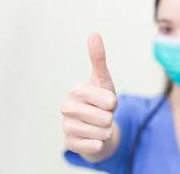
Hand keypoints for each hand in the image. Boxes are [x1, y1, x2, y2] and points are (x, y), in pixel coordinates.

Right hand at [61, 33, 116, 154]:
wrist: (95, 124)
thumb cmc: (100, 100)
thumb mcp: (103, 80)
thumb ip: (98, 59)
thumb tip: (93, 33)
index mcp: (76, 90)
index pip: (109, 101)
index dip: (113, 103)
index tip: (106, 101)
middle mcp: (67, 108)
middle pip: (106, 118)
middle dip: (110, 118)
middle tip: (102, 114)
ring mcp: (66, 127)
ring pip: (103, 133)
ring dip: (106, 131)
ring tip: (98, 125)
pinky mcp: (69, 144)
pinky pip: (95, 146)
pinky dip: (99, 143)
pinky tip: (93, 137)